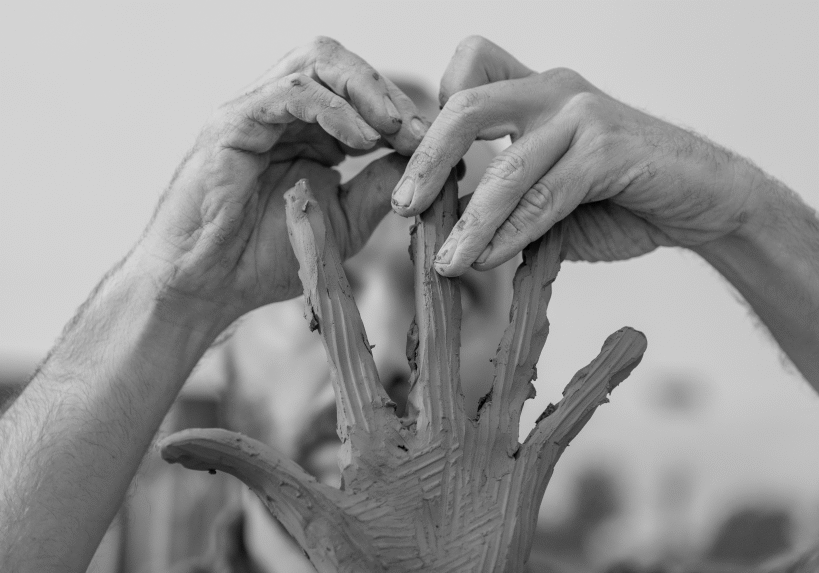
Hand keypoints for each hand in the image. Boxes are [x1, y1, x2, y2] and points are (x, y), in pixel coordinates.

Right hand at [136, 37, 427, 323]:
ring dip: (365, 91)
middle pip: (337, 62)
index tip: (434, 141)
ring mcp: (255, 112)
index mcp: (305, 132)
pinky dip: (333, 109)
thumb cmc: (263, 258)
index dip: (398, 110)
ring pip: (314, 62)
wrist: (206, 286)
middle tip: (418, 128)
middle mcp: (280, 113)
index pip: (356, 92)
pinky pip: (289, 94)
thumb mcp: (342, 222)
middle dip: (384, 90)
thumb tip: (421, 160)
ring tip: (395, 128)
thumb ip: (377, 188)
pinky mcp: (232, 124)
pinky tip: (362, 140)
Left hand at [391, 36, 759, 275]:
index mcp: (534, 93)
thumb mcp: (549, 197)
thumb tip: (443, 234)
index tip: (411, 167)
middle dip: (426, 160)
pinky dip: (512, 234)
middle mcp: (554, 90)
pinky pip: (545, 196)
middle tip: (403, 207)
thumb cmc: (621, 199)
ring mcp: (582, 115)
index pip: (467, 71)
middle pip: (467, 106)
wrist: (702, 202)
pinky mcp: (608, 149)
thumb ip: (503, 204)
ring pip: (506, 167)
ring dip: (469, 223)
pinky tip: (488, 260)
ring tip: (444, 262)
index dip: (430, 115)